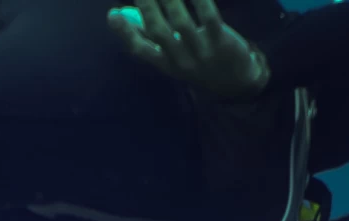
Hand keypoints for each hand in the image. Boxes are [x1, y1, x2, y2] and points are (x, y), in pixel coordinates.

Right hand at [108, 0, 270, 99]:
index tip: (112, 14)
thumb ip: (156, 37)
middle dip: (147, 6)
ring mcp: (201, 53)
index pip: (141, 50)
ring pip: (181, 23)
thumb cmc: (201, 63)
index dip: (125, 32)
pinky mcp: (221, 42)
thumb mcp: (176, 57)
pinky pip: (208, 17)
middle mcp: (180, 60)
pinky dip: (200, 0)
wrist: (236, 84)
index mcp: (166, 64)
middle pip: (159, 31)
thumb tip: (132, 12)